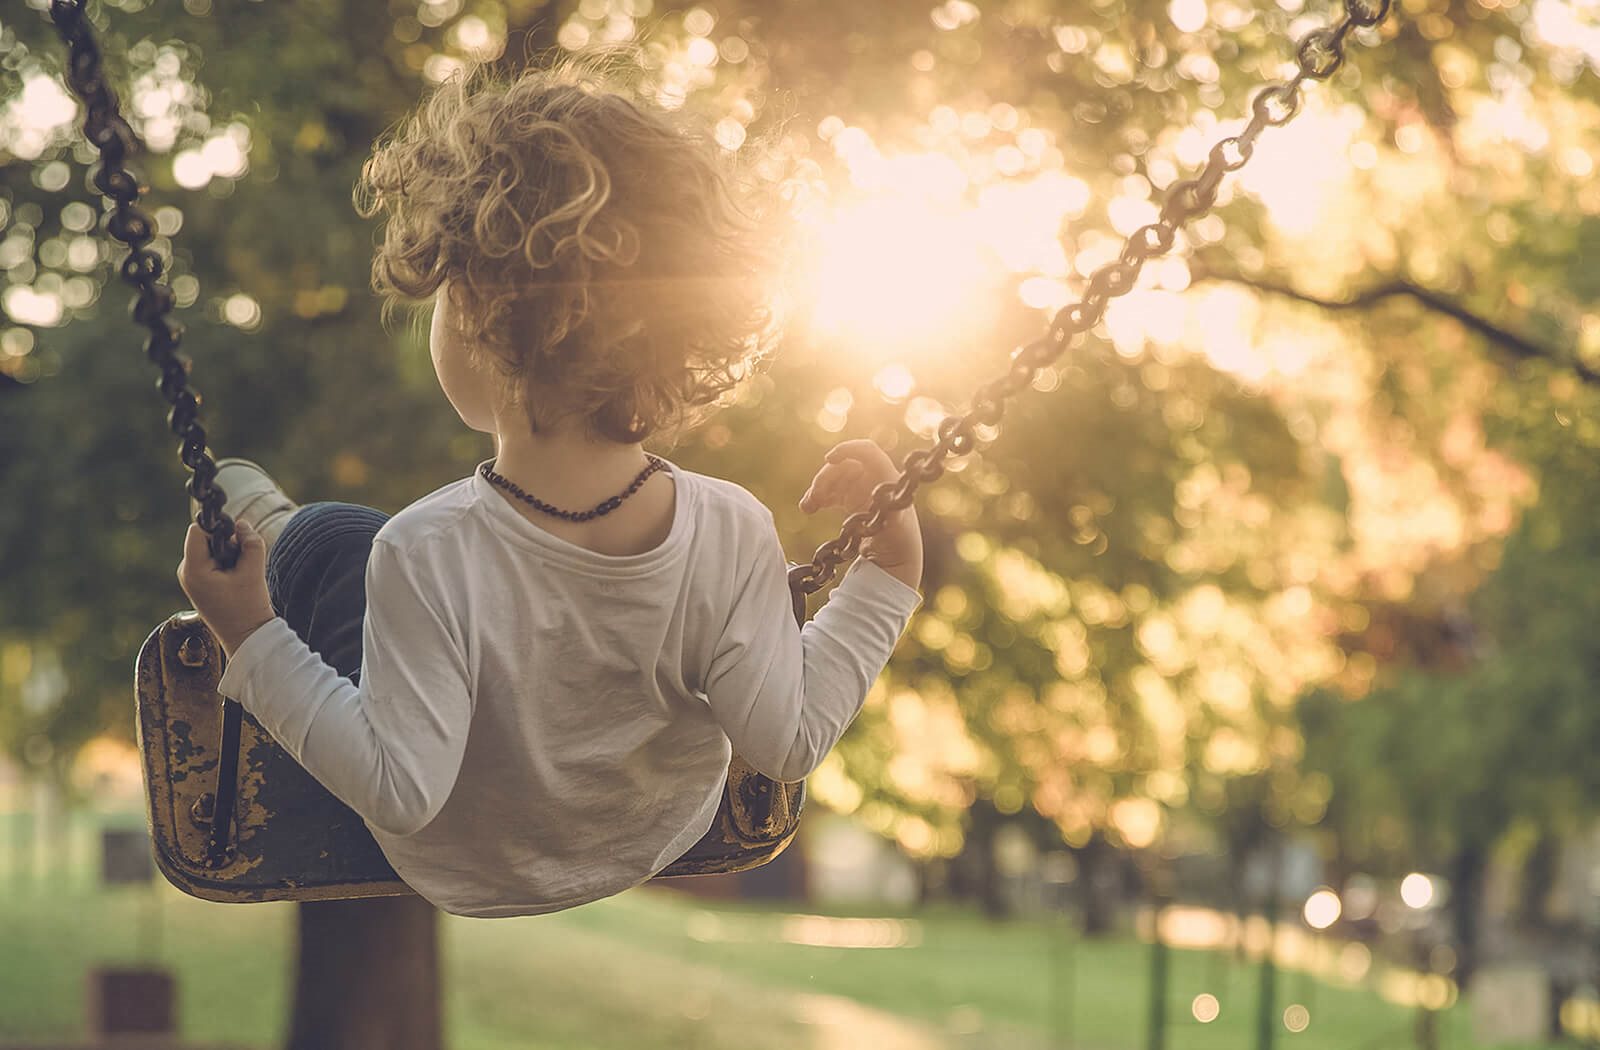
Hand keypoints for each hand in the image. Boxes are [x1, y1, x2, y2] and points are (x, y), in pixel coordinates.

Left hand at [177, 522, 275, 658]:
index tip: (236, 537)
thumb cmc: (248, 607)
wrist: (246, 636)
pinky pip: (211, 560)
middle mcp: (186, 572)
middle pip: (204, 538)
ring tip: (240, 574)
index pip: (198, 530)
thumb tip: (241, 524)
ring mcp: (191, 578)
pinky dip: (226, 563)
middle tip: (242, 562)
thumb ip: (250, 542)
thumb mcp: (254, 571)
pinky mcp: (199, 582)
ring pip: (210, 549)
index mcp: (193, 570)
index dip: (217, 527)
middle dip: (226, 543)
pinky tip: (236, 579)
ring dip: (228, 554)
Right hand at [800, 439, 922, 590]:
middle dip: (826, 478)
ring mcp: (861, 488)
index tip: (828, 459)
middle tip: (814, 497)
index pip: (868, 451)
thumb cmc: (900, 540)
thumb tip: (886, 504)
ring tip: (807, 507)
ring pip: (834, 478)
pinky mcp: (851, 500)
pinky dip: (818, 497)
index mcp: (886, 477)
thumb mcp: (896, 528)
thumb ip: (892, 515)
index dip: (848, 449)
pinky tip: (808, 508)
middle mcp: (873, 478)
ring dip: (818, 488)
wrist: (895, 556)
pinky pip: (830, 491)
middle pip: (844, 465)